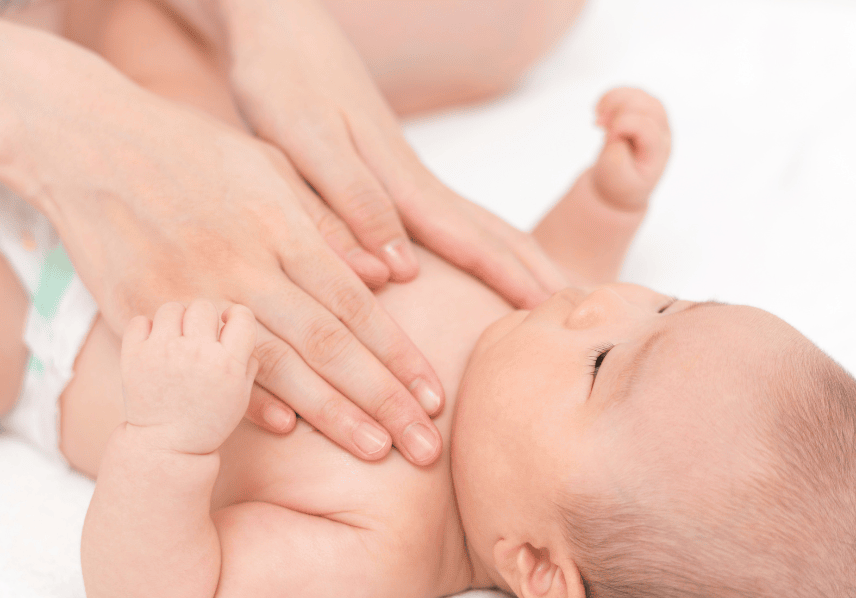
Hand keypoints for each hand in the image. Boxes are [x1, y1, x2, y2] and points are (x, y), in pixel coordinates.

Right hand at [10, 57, 447, 465]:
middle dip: (384, 400)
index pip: (357, 305)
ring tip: (377, 451)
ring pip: (276, 364)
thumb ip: (328, 221)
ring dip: (331, 413)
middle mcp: (245, 262)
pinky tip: (288, 431)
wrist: (84, 140)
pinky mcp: (144, 309)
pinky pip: (202, 363)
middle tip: (427, 447)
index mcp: (281, 226)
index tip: (436, 397)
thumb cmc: (190, 150)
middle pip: (329, 344)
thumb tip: (388, 272)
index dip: (400, 356)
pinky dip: (245, 398)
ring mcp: (193, 290)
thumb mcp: (269, 166)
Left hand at [120, 301, 257, 454]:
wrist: (166, 446)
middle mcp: (196, 354)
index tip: (228, 325)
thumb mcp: (240, 395)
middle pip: (203, 307)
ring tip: (175, 340)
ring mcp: (162, 353)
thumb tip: (237, 325)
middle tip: (198, 337)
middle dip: (203, 319)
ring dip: (175, 321)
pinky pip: (140, 321)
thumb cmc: (208, 420)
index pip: (241, 316)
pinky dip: (146, 329)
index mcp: (227, 364)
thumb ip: (247, 359)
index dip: (236, 316)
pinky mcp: (134, 356)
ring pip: (171, 309)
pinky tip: (154, 345)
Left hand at [215, 0, 567, 307]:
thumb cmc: (283, 81)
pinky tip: (478, 249)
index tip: (548, 311)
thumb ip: (352, 204)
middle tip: (576, 308)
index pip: (466, 239)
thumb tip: (403, 271)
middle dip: (528, 271)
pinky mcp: (387, 166)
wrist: (279, 24)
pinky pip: (444, 213)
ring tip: (545, 286)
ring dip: (509, 254)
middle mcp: (410, 178)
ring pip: (470, 220)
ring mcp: (402, 170)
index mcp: (396, 180)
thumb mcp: (307, 146)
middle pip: (485, 231)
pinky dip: (475, 237)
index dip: (506, 278)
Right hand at [590, 88, 672, 210]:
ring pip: (642, 96)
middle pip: (649, 106)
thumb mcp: (615, 178)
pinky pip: (632, 94)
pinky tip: (600, 109)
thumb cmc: (619, 183)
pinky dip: (613, 96)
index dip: (622, 126)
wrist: (620, 184)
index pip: (646, 127)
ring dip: (616, 99)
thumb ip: (616, 155)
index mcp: (658, 152)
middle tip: (599, 124)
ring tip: (599, 114)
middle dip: (621, 108)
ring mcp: (654, 122)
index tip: (606, 139)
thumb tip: (615, 129)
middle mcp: (662, 134)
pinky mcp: (643, 114)